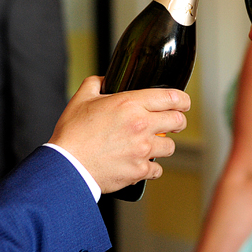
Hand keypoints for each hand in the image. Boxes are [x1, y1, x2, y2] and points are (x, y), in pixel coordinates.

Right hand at [49, 76, 188, 193]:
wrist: (67, 166)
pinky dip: (151, 168)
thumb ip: (95, 83)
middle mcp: (142, 126)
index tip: (183, 103)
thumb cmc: (73, 134)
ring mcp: (143, 150)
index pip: (171, 97)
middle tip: (173, 124)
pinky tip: (140, 163)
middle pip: (178, 121)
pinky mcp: (139, 171)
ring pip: (170, 146)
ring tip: (151, 145)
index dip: (182, 100)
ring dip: (164, 145)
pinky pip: (157, 170)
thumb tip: (104, 80)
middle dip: (178, 121)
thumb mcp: (81, 99)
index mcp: (130, 104)